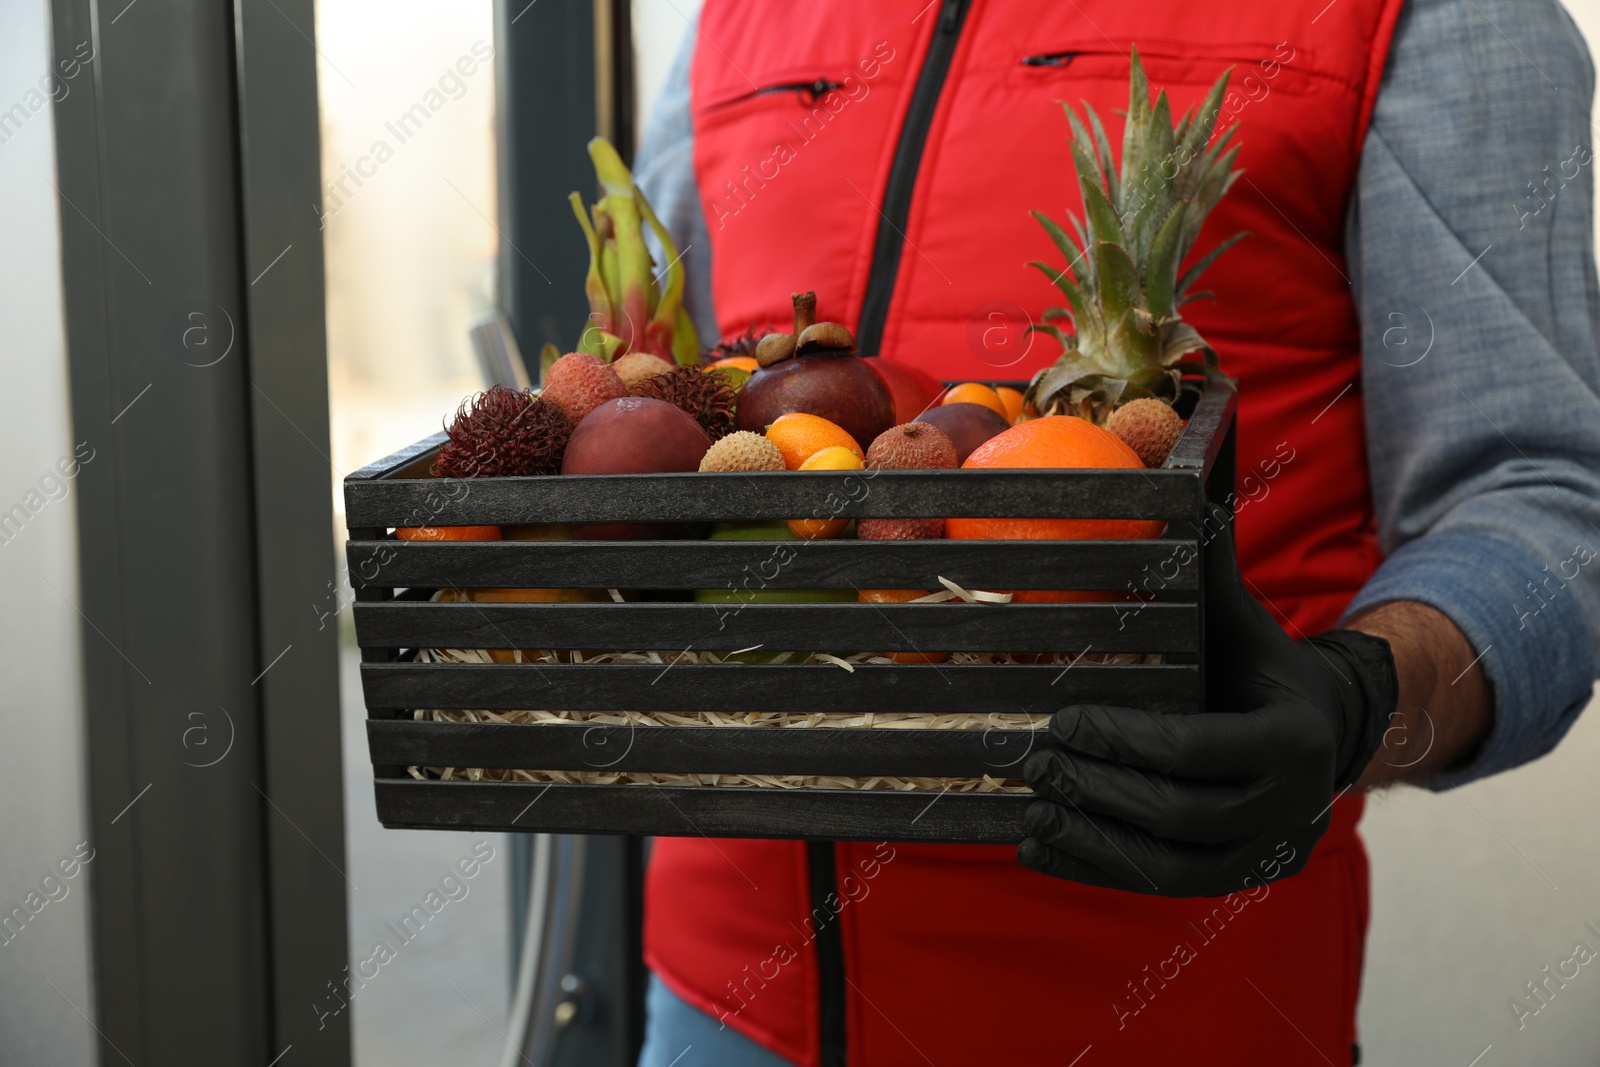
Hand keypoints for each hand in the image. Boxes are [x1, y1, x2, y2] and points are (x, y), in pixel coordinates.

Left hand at [1017, 503, 1396, 896]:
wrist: (1320, 729)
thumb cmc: (1256, 660)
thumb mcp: (1237, 614)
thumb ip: (1205, 562)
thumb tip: (1175, 481)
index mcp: (1294, 737)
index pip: (1201, 748)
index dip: (1128, 740)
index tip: (1065, 719)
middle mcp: (1291, 806)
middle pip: (1182, 814)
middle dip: (1101, 789)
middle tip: (1036, 760)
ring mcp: (1264, 854)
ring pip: (1170, 865)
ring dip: (1091, 839)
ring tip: (1030, 807)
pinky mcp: (1234, 881)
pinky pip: (1160, 886)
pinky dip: (1095, 869)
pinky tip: (1037, 847)